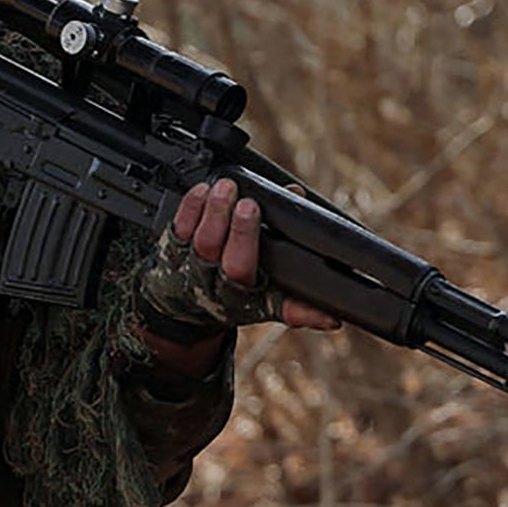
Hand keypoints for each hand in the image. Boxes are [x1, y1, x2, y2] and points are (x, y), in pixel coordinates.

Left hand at [133, 179, 341, 370]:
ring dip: (214, 213)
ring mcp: (192, 267)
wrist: (185, 308)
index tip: (282, 248)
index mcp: (245, 299)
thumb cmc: (235, 298)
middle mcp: (216, 285)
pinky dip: (190, 207)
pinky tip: (203, 190)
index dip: (275, 274)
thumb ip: (299, 307)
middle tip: (250, 205)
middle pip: (226, 260)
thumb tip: (334, 318)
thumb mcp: (268, 307)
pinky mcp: (173, 249)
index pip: (264, 290)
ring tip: (227, 188)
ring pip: (201, 242)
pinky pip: (178, 227)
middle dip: (240, 232)